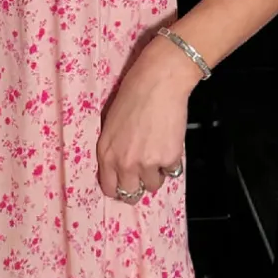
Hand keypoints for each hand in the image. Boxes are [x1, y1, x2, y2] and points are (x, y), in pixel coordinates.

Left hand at [96, 38, 196, 197]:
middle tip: (144, 175)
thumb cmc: (132, 94)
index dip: (119, 188)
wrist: (158, 82)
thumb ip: (114, 147)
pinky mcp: (169, 159)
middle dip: (138, 187)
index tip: (125, 183)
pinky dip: (172, 161)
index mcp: (106, 153)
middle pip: (131, 194)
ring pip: (153, 185)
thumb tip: (120, 164)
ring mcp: (147, 164)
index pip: (110, 188)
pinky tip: (169, 142)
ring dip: (156, 174)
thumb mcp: (111, 124)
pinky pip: (171, 171)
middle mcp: (124, 163)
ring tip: (158, 153)